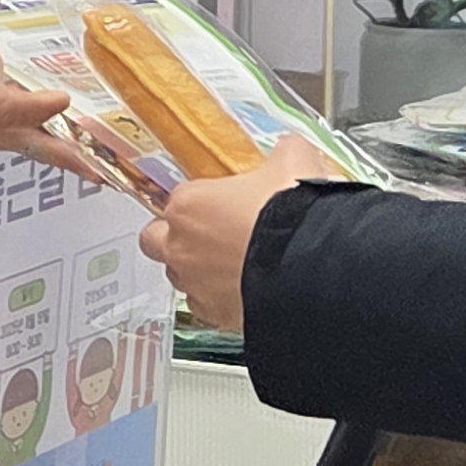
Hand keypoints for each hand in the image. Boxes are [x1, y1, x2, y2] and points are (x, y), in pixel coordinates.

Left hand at [137, 134, 341, 332]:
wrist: (310, 267)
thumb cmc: (292, 215)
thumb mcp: (293, 162)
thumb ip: (282, 153)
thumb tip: (289, 151)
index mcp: (188, 204)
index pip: (178, 199)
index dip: (200, 201)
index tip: (221, 203)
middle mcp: (181, 246)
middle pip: (155, 240)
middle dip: (175, 237)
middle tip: (209, 234)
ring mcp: (194, 283)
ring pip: (179, 276)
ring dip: (197, 269)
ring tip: (233, 264)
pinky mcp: (214, 315)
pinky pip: (206, 305)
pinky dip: (219, 299)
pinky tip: (246, 289)